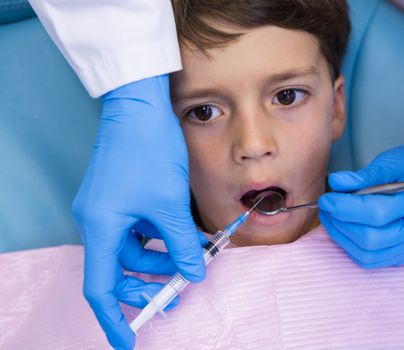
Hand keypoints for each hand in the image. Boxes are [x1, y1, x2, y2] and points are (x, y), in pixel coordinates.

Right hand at [72, 75, 204, 348]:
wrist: (140, 104)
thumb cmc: (148, 149)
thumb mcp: (168, 204)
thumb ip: (181, 244)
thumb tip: (194, 273)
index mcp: (100, 226)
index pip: (100, 286)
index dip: (114, 317)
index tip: (128, 340)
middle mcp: (98, 220)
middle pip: (119, 269)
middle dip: (150, 282)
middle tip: (179, 289)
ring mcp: (109, 208)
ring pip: (134, 249)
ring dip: (161, 256)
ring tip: (193, 255)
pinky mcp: (122, 197)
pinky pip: (139, 228)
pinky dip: (160, 236)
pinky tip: (185, 235)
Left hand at [318, 143, 403, 268]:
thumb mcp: (394, 161)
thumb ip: (365, 175)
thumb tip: (336, 183)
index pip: (377, 213)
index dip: (346, 208)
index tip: (326, 199)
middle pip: (372, 239)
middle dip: (341, 225)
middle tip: (327, 208)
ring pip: (371, 255)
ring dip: (344, 238)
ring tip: (332, 218)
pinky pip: (376, 261)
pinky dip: (355, 248)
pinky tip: (346, 230)